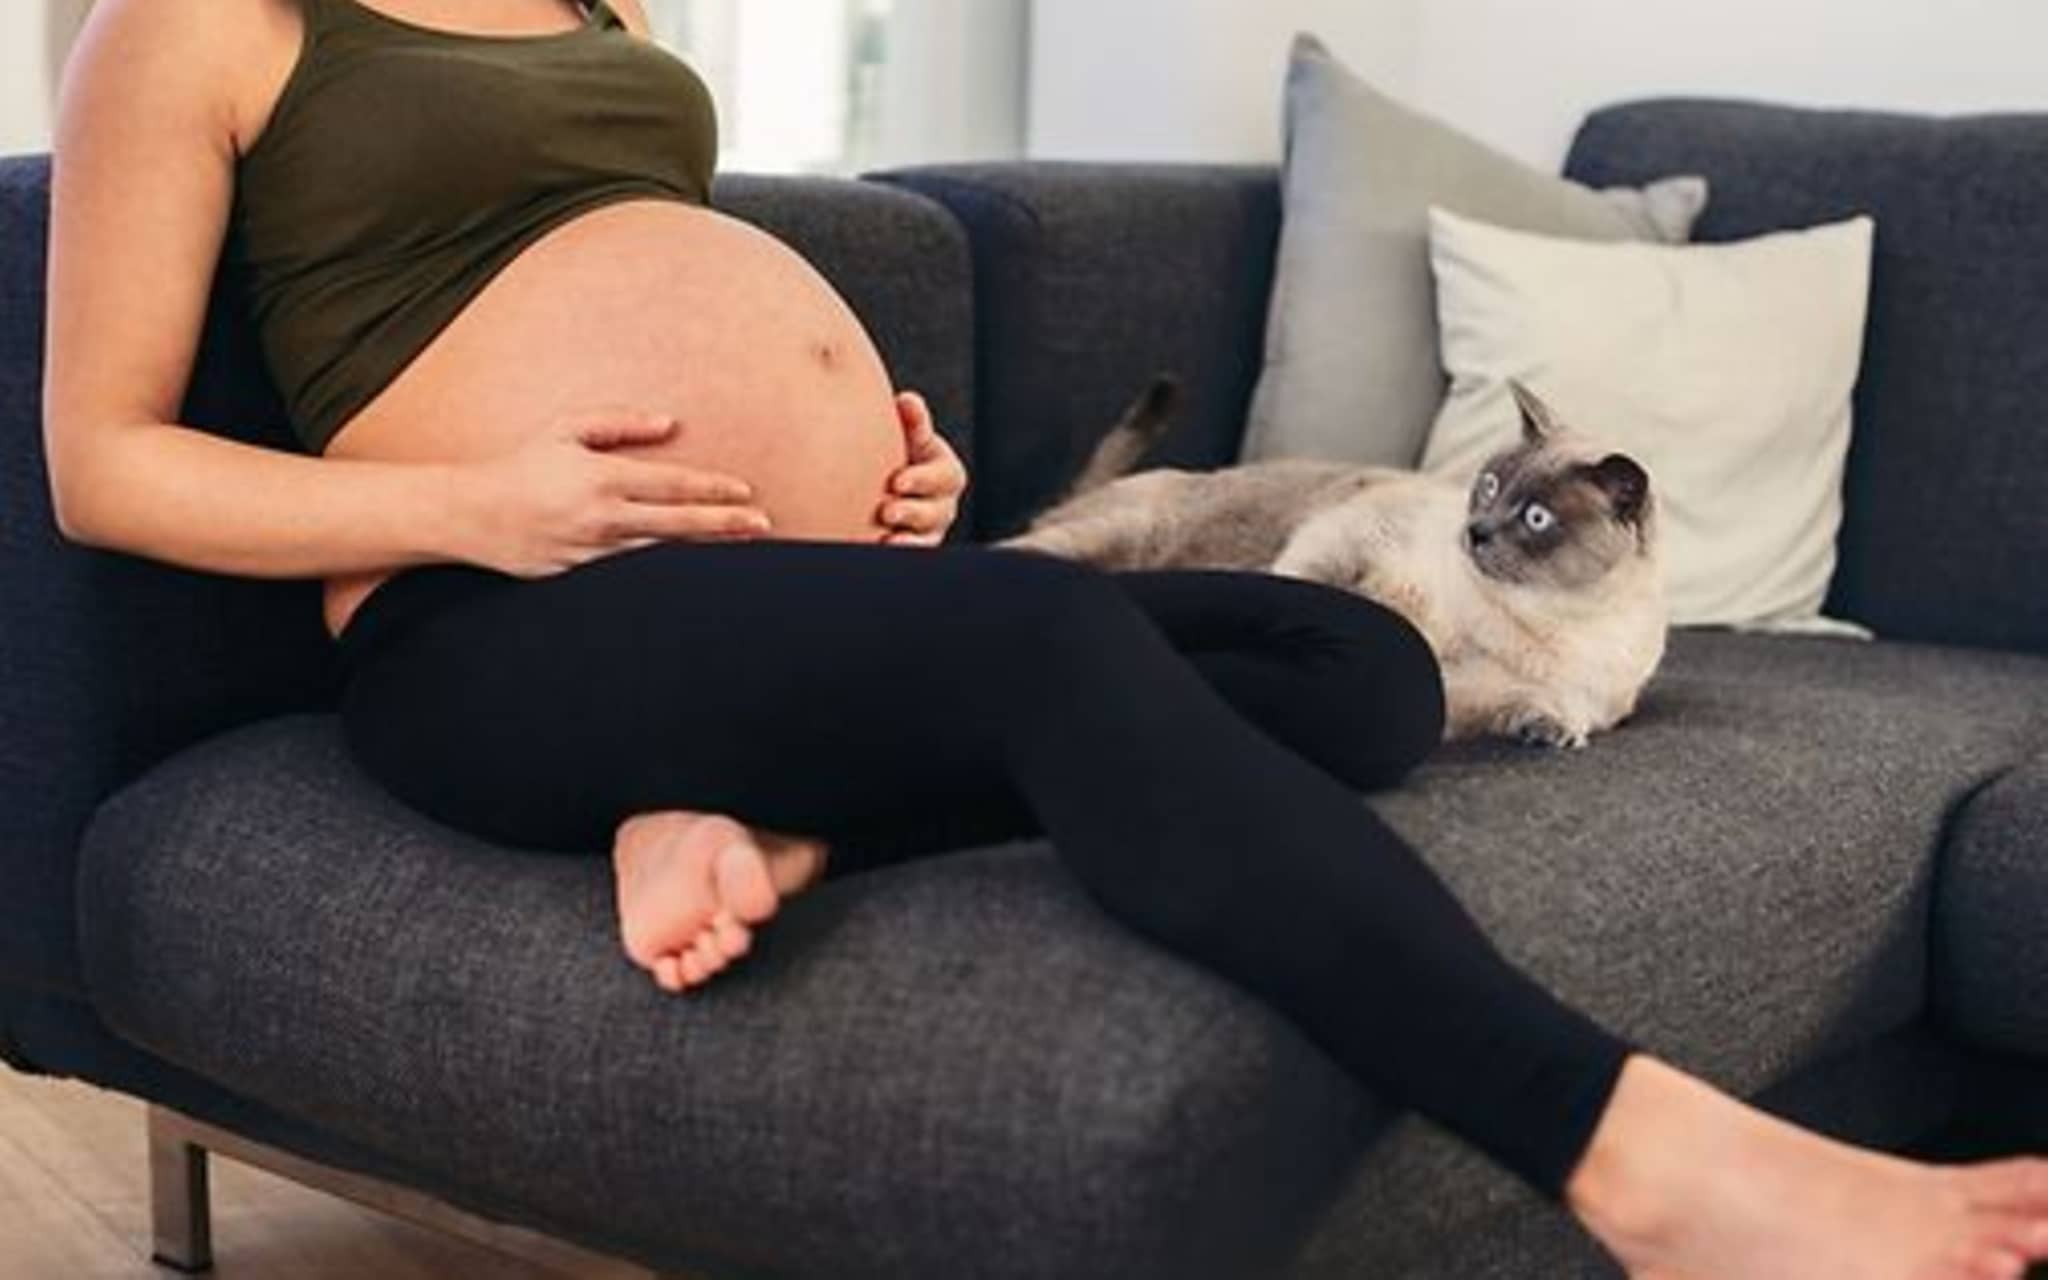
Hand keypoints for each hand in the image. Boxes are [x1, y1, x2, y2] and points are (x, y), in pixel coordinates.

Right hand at [454, 407, 773, 577]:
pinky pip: (635, 573)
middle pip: (679, 524)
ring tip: (743, 545)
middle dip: (725, 525)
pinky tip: (694, 568)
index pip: (672, 484)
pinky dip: (668, 570)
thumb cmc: (521, 466)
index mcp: (601, 479)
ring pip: (663, 554)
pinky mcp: (583, 577)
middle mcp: (602, 519)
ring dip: (704, 550)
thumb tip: (669, 424)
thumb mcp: (564, 430)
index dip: (713, 489)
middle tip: (763, 526)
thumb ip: (618, 422)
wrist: (469, 517)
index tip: (746, 492)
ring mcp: (594, 553)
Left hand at [876, 390, 966, 545]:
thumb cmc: (900, 452)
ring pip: (927, 538)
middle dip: (913, 512)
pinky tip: (880, 549)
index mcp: (945, 472)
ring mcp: (931, 530)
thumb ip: (912, 422)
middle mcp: (943, 503)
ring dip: (908, 538)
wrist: (883, 482)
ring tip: (887, 537)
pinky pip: (913, 555)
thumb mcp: (909, 437)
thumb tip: (907, 400)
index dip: (923, 479)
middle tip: (887, 511)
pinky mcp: (916, 547)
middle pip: (938, 511)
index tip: (897, 482)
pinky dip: (899, 553)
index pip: (944, 476)